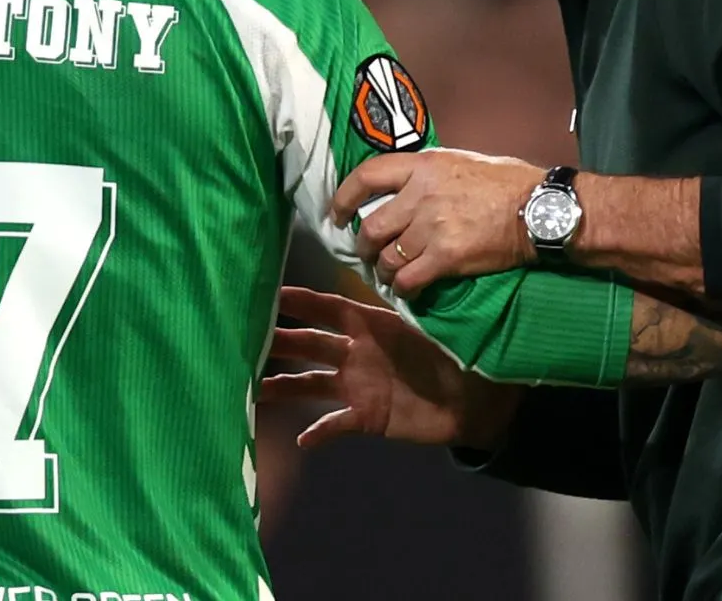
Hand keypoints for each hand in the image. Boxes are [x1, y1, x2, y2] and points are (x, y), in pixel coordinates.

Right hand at [259, 286, 521, 449]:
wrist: (475, 402)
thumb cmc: (457, 356)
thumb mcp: (434, 329)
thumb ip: (409, 313)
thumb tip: (398, 282)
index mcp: (372, 325)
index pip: (331, 309)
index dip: (302, 302)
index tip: (271, 294)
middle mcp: (357, 353)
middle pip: (311, 344)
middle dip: (281, 340)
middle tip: (246, 339)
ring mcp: (358, 386)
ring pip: (312, 384)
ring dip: (285, 386)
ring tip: (255, 391)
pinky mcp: (367, 417)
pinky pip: (337, 423)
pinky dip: (320, 432)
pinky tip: (303, 439)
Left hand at [330, 148, 545, 297]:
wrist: (539, 209)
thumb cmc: (508, 182)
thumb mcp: (461, 162)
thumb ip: (428, 174)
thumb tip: (406, 187)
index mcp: (424, 165)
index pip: (367, 176)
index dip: (344, 197)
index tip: (337, 214)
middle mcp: (421, 194)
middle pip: (371, 227)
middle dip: (364, 247)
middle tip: (369, 255)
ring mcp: (432, 227)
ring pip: (387, 258)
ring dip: (384, 272)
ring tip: (390, 275)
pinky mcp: (446, 257)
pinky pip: (409, 279)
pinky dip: (403, 289)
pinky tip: (408, 290)